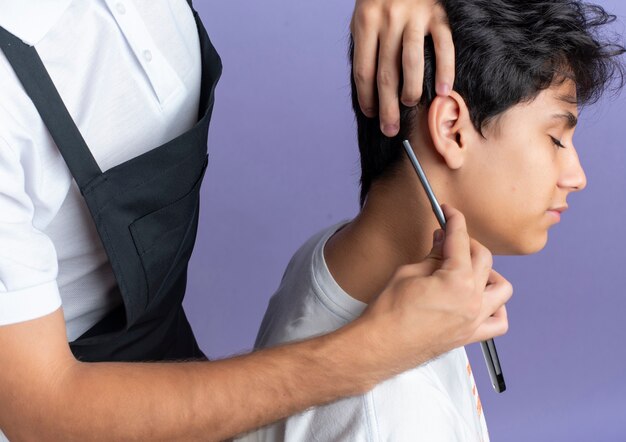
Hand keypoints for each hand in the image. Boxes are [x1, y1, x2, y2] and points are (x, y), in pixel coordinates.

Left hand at [351, 0, 454, 136]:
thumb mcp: (364, 16)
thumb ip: (366, 46)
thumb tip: (368, 87)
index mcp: (365, 23)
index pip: (363, 71)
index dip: (366, 97)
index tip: (370, 115)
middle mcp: (388, 21)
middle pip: (386, 74)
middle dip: (387, 107)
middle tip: (390, 129)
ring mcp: (414, 17)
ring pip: (411, 63)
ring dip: (410, 91)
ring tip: (410, 107)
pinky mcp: (438, 15)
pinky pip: (443, 46)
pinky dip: (444, 70)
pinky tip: (443, 91)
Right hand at [357, 205, 511, 371]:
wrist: (381, 345)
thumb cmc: (389, 312)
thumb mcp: (409, 273)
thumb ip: (433, 256)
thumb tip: (442, 241)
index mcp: (457, 281)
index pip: (460, 240)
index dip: (454, 220)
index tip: (449, 212)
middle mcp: (472, 301)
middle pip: (483, 259)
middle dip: (467, 243)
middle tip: (449, 239)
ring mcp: (474, 321)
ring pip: (501, 289)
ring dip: (489, 273)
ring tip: (469, 270)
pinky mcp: (469, 336)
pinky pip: (498, 322)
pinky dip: (496, 308)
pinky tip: (481, 301)